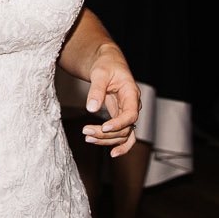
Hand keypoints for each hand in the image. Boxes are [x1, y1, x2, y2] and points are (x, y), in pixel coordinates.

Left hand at [81, 42, 141, 156]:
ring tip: (88, 137)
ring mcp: (128, 113)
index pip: (130, 114)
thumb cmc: (106, 65)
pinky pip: (125, 135)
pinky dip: (121, 145)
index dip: (119, 123)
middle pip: (125, 128)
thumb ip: (96, 90)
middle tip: (86, 132)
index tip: (103, 127)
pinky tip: (112, 153)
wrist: (108, 64)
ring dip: (107, 140)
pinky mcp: (121, 118)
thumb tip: (91, 108)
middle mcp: (133, 106)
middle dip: (106, 133)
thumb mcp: (99, 73)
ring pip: (124, 135)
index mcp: (131, 93)